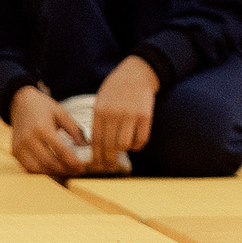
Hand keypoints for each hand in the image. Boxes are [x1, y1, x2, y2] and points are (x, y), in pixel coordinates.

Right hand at [7, 84, 84, 177]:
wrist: (20, 103)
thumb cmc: (42, 107)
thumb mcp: (61, 113)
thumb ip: (74, 129)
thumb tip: (85, 146)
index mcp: (41, 128)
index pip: (60, 151)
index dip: (73, 162)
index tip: (82, 167)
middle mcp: (28, 139)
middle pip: (50, 162)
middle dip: (66, 170)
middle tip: (77, 172)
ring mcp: (20, 147)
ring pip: (39, 169)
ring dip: (55, 174)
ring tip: (67, 173)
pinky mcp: (15, 152)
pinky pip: (30, 169)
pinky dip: (42, 173)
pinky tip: (53, 171)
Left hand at [91, 56, 159, 170]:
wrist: (136, 75)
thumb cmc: (115, 90)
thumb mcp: (100, 101)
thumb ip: (98, 121)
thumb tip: (95, 146)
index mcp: (99, 110)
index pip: (96, 140)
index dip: (96, 156)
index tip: (97, 166)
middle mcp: (113, 114)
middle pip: (109, 146)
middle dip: (109, 160)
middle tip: (110, 167)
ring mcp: (130, 115)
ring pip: (125, 145)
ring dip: (124, 151)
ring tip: (123, 149)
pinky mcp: (146, 117)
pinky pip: (141, 140)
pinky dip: (137, 146)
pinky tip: (134, 142)